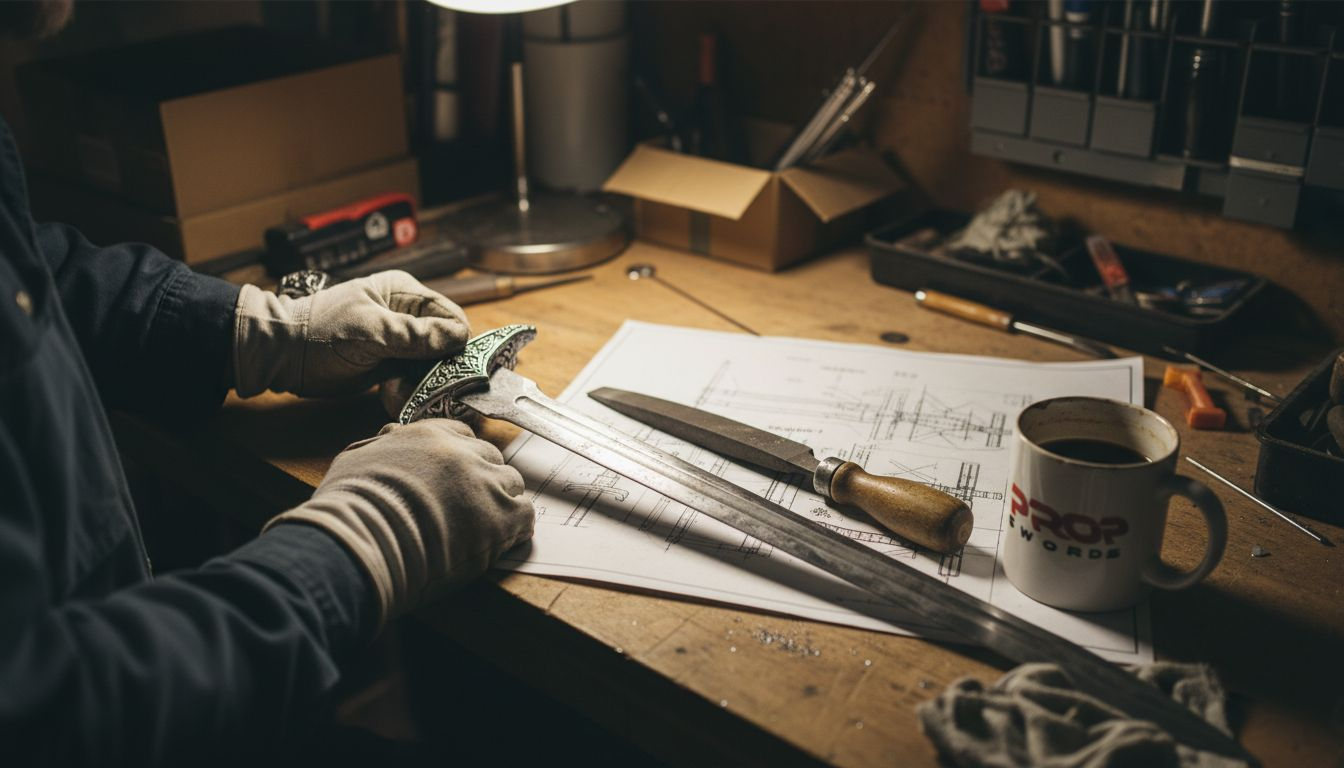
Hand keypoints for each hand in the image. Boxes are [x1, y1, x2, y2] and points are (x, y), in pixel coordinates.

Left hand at [232, 270, 468, 397]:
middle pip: (446, 343)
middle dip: (439, 367)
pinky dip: (408, 390)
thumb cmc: (323, 332)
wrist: (282, 355)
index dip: (456, 341)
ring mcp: (399, 342)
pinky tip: (390, 394)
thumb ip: (415, 335)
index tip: (452, 367)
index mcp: (405, 294)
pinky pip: (413, 380)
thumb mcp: (371, 331)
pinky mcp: (390, 365)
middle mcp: (407, 315)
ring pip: (432, 365)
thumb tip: (460, 337)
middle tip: (423, 384)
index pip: (451, 316)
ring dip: (422, 382)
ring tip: (399, 389)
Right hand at [263, 419, 534, 624]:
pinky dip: (516, 529)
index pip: (462, 436)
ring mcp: (485, 483)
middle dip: (483, 480)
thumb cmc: (350, 509)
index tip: (456, 479)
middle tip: (470, 508)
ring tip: (483, 528)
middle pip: (490, 458)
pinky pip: (525, 516)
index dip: (461, 459)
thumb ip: (383, 445)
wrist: (364, 542)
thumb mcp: (357, 459)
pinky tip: (501, 541)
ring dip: (501, 503)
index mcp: (428, 435)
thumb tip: (390, 437)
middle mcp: (462, 452)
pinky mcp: (501, 518)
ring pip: (511, 484)